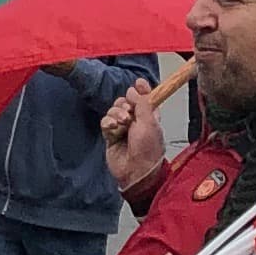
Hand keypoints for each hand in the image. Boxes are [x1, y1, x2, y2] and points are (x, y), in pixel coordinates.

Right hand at [102, 83, 169, 198]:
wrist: (135, 171)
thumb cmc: (148, 149)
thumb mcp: (150, 123)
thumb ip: (142, 103)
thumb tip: (134, 89)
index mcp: (150, 117)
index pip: (145, 98)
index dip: (141, 90)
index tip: (138, 83)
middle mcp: (136, 121)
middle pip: (126, 102)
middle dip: (125, 104)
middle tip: (128, 113)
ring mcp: (122, 128)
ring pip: (114, 110)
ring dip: (116, 114)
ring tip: (122, 123)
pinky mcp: (110, 136)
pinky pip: (105, 121)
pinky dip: (108, 122)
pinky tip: (113, 128)